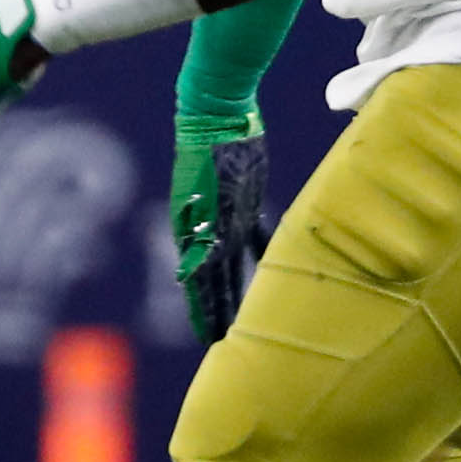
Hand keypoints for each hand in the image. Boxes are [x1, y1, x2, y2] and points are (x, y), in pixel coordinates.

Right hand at [170, 118, 271, 342]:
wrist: (217, 118)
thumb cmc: (209, 158)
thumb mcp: (205, 203)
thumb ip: (201, 240)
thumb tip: (187, 279)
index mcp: (193, 235)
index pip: (198, 284)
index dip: (203, 313)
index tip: (208, 342)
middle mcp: (208, 232)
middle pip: (216, 281)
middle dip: (221, 310)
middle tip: (227, 343)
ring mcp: (227, 219)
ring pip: (235, 264)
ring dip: (239, 289)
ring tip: (246, 316)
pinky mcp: (245, 204)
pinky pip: (256, 236)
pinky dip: (262, 255)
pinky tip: (273, 273)